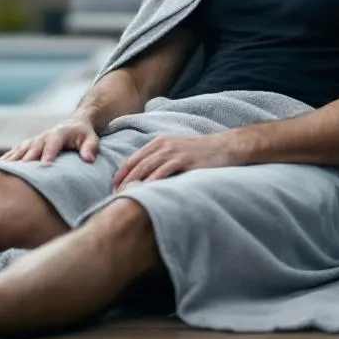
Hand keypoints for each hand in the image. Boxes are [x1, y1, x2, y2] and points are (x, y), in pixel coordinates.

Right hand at [0, 116, 99, 164]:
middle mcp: (43, 136)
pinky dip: (6, 159)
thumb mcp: (91, 139)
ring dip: (12, 160)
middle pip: (33, 148)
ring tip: (2, 172)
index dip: (48, 154)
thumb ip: (90, 148)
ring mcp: (34, 140)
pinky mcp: (28, 145)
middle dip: (27, 160)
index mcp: (58, 133)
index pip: (52, 144)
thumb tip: (88, 159)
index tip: (45, 166)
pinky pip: (15, 152)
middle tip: (20, 175)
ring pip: (21, 150)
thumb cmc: (83, 135)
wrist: (74, 124)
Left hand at [112, 132, 244, 191]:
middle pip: (136, 164)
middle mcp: (163, 145)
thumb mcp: (176, 150)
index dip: (121, 173)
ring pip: (147, 167)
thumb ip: (160, 159)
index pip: (133, 159)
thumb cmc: (200, 152)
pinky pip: (164, 172)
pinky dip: (153, 182)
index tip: (112, 187)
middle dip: (123, 180)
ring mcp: (174, 152)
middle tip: (114, 196)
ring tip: (125, 196)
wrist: (225, 146)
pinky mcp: (185, 160)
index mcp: (158, 142)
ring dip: (134, 182)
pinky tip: (146, 192)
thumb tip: (144, 177)